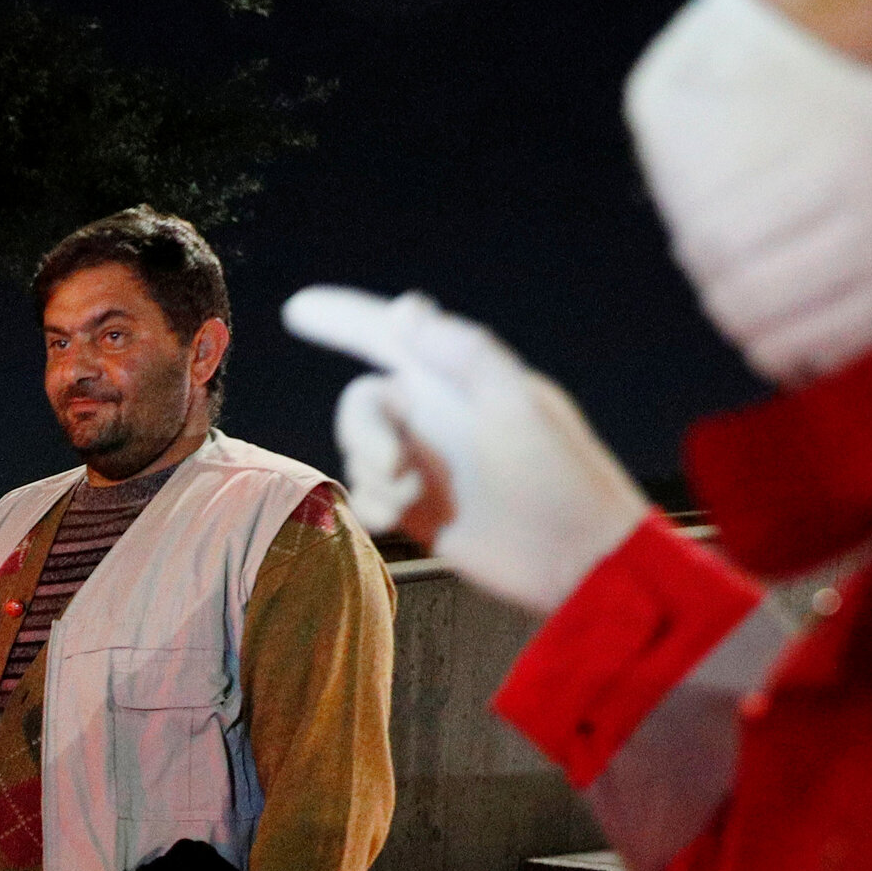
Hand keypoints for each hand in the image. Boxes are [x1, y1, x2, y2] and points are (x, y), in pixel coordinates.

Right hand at [283, 287, 651, 615]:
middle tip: (394, 466)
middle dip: (363, 431)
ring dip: (373, 474)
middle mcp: (435, 415)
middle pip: (361, 403)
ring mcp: (425, 464)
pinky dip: (371, 504)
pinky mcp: (419, 510)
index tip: (296, 309)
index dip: (341, 318)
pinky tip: (396, 518)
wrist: (575, 561)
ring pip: (358, 451)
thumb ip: (466, 353)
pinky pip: (367, 495)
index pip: (388, 336)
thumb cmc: (559, 476)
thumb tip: (406, 309)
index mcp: (458, 380)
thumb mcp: (518, 406)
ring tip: (413, 500)